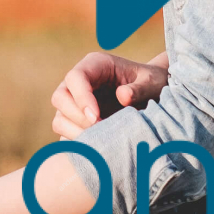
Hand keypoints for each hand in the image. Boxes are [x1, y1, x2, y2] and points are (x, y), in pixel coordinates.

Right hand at [51, 51, 167, 138]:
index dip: (82, 98)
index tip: (97, 117)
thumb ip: (140, 88)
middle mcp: (80, 82)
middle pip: (60, 97)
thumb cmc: (152, 84)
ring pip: (60, 118)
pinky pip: (66, 135)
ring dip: (76, 133)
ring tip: (102, 141)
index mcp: (96, 65)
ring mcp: (75, 102)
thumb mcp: (153, 82)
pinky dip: (78, 143)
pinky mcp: (77, 122)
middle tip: (100, 130)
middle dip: (77, 117)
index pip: (75, 77)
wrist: (154, 96)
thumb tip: (122, 96)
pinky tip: (98, 148)